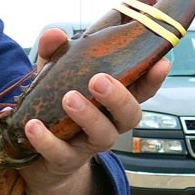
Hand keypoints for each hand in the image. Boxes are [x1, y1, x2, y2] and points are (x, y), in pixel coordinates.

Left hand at [20, 28, 169, 194]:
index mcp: (111, 101)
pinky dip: (46, 139)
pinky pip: (59, 152)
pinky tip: (33, 125)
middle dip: (119, 97)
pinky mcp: (64, 161)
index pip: (140, 89)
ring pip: (102, 135)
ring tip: (69, 98)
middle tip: (99, 79)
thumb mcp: (53, 77)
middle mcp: (107, 124)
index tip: (161, 62)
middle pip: (129, 115)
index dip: (154, 78)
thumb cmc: (54, 110)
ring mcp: (87, 144)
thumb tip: (54, 34)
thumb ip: (55, 54)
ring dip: (88, 115)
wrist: (36, 159)